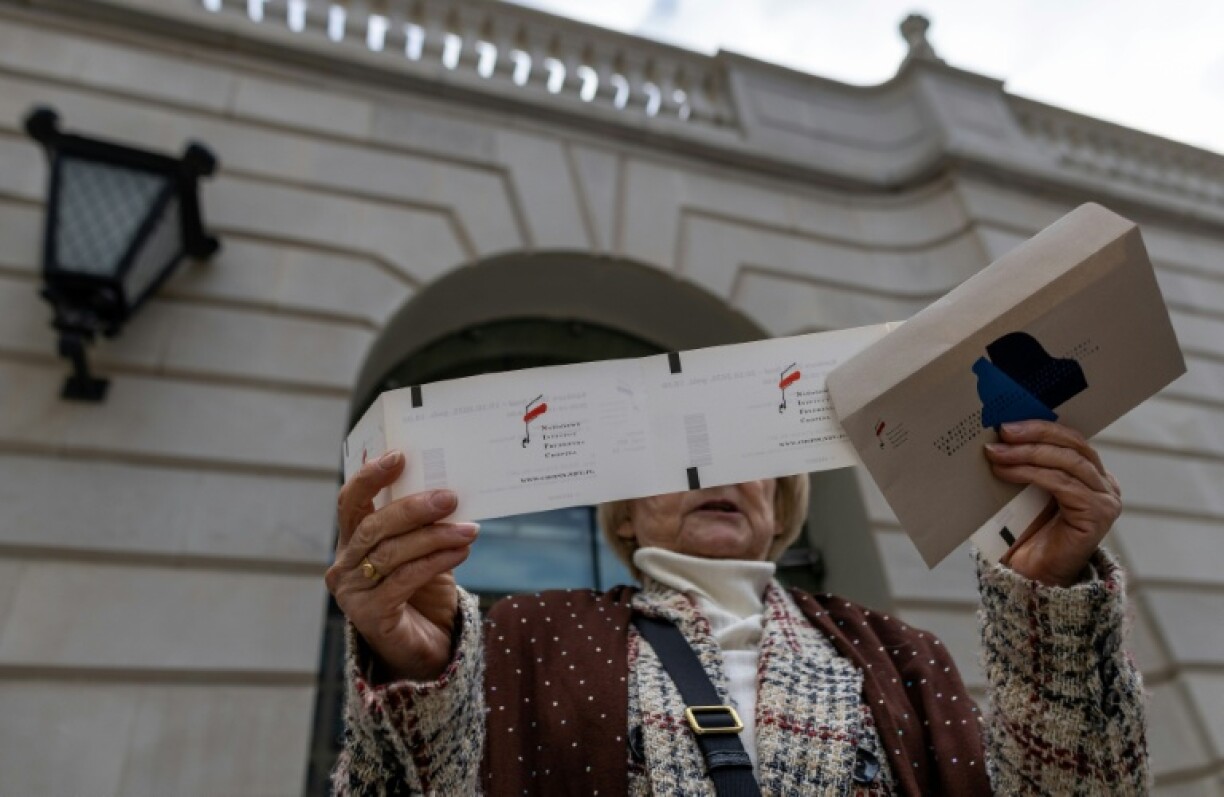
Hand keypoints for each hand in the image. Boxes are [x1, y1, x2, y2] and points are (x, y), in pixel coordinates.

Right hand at [326, 451, 478, 681]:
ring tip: (469, 529)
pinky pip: (404, 580)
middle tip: (450, 497)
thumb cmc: (424, 593)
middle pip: (374, 526)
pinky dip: (435, 562)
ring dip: (435, 537)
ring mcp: (352, 593)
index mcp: (352, 542)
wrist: (427, 648)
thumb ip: (425, 525)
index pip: (351, 502)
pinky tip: (461, 553)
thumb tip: (450, 490)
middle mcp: (344, 566)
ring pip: (392, 553)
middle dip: (414, 508)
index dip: (370, 477)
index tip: (398, 456)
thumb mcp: (424, 551)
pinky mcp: (370, 616)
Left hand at [984, 421, 1121, 587]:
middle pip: (1073, 445)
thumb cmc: (1026, 532)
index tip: (1007, 421)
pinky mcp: (1098, 514)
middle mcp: (1105, 484)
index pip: (1071, 438)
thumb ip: (1026, 464)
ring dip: (1027, 454)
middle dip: (1034, 434)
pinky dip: (1032, 474)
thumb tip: (999, 434)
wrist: (1032, 577)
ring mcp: (1106, 499)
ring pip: (1067, 462)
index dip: (1040, 426)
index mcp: (1091, 474)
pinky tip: (1007, 472)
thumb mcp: (1026, 490)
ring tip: (996, 453)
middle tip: (1003, 431)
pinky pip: (1064, 484)